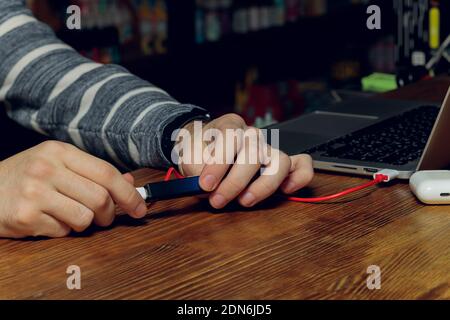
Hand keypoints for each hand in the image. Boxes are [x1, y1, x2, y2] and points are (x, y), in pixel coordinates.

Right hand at [0, 141, 146, 238]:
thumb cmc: (26, 176)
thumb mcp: (58, 164)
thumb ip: (93, 173)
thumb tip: (129, 183)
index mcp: (59, 151)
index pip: (106, 172)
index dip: (128, 193)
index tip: (140, 207)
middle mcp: (47, 168)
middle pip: (100, 198)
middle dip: (109, 213)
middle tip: (104, 217)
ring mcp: (34, 192)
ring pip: (85, 218)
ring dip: (85, 223)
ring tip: (70, 215)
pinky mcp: (25, 216)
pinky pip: (63, 231)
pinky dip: (63, 230)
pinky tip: (49, 219)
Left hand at [177, 114, 313, 208]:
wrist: (203, 149)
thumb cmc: (199, 151)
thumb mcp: (188, 155)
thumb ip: (194, 167)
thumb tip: (205, 184)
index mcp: (230, 126)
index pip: (231, 137)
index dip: (219, 162)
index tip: (206, 184)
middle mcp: (252, 135)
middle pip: (254, 153)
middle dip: (235, 181)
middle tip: (218, 200)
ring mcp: (268, 149)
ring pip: (280, 161)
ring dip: (264, 185)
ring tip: (245, 201)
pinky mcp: (280, 164)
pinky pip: (301, 165)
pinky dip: (299, 178)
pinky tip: (285, 190)